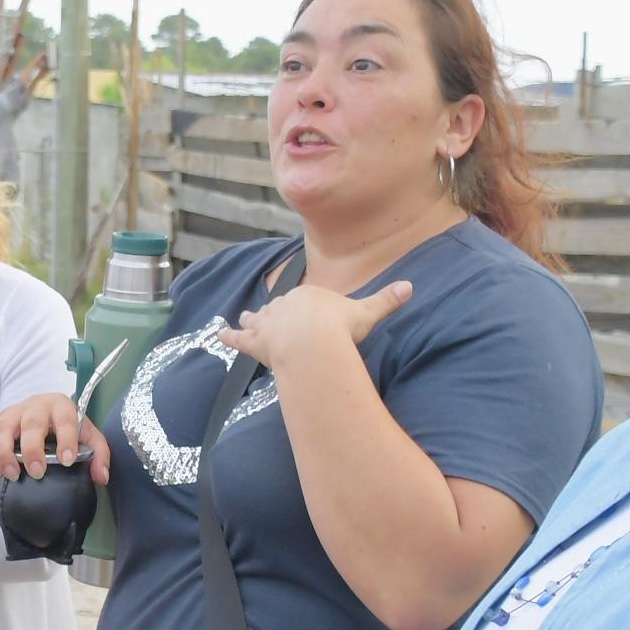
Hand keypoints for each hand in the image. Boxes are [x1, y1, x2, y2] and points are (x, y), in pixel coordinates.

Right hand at [0, 392, 110, 485]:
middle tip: (37, 473)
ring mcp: (12, 413)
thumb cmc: (67, 428)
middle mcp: (35, 405)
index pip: (64, 419)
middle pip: (30, 424)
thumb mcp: (89, 437)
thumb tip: (101, 477)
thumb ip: (99, 455)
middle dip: (32, 450)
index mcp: (60, 405)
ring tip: (12, 475)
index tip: (67, 461)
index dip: (66, 439)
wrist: (46, 414)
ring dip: (4, 454)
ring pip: (2, 429)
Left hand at [223, 280, 414, 374]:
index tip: (310, 315)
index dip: (307, 309)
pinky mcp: (256, 344)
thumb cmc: (341, 328)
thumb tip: (411, 285)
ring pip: (259, 319)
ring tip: (247, 318)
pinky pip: (238, 339)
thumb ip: (386, 300)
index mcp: (308, 295)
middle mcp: (284, 305)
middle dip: (279, 312)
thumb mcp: (367, 311)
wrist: (315, 343)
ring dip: (253, 320)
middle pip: (281, 307)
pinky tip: (218, 335)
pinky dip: (228, 337)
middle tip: (275, 316)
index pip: (305, 300)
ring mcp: (268, 324)